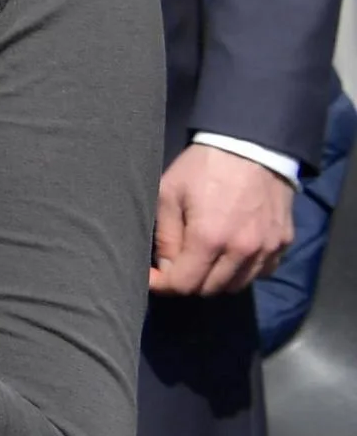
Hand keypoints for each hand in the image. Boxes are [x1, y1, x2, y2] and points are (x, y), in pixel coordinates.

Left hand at [150, 143, 295, 294]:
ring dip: (216, 279)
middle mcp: (242, 251)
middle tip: (176, 265)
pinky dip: (244, 271)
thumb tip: (165, 268)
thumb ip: (165, 236)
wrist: (252, 146)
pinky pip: (261, 272)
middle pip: (210, 289)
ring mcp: (267, 249)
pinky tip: (231, 254)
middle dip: (188, 282)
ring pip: (237, 285)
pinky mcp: (283, 243)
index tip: (152, 278)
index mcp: (209, 239)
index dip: (163, 285)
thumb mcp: (169, 194)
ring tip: (202, 260)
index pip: (184, 284)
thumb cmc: (204, 167)